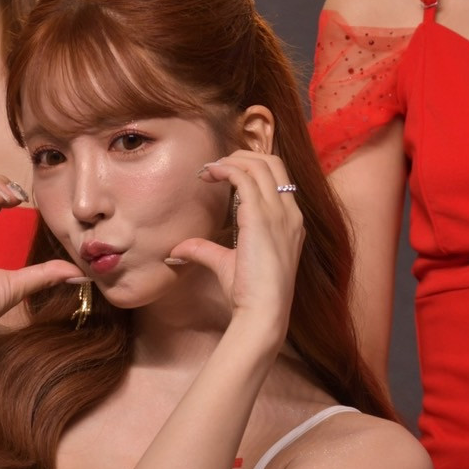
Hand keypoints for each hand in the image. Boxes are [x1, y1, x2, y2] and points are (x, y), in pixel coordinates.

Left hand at [168, 150, 303, 337]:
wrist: (263, 312)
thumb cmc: (250, 294)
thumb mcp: (227, 265)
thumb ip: (205, 251)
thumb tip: (178, 251)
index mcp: (290, 222)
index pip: (278, 178)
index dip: (252, 167)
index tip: (225, 174)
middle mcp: (289, 213)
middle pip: (273, 162)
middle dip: (243, 156)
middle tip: (216, 166)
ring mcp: (278, 213)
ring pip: (260, 164)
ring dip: (232, 160)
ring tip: (209, 169)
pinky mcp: (261, 217)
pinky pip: (244, 177)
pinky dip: (226, 169)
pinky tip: (209, 174)